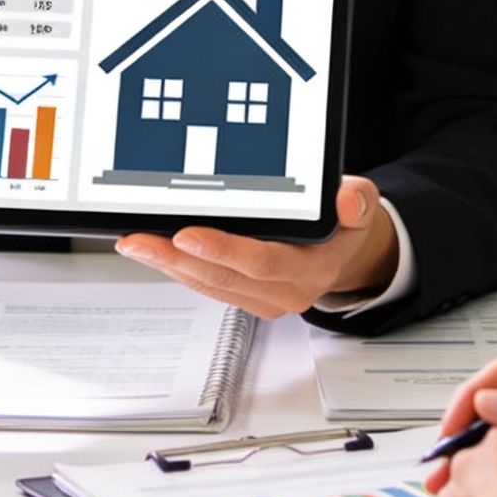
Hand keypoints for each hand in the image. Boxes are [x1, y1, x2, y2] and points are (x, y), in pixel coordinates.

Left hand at [117, 177, 396, 317]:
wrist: (344, 254)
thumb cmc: (343, 225)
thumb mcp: (363, 203)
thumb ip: (358, 199)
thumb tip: (348, 200)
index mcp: (312, 268)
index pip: (263, 262)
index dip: (223, 250)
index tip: (187, 234)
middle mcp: (284, 290)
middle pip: (223, 277)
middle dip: (176, 258)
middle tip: (140, 239)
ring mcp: (261, 297)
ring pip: (208, 284)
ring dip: (168, 265)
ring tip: (134, 243)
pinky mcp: (243, 295)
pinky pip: (204, 285)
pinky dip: (176, 267)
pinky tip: (151, 251)